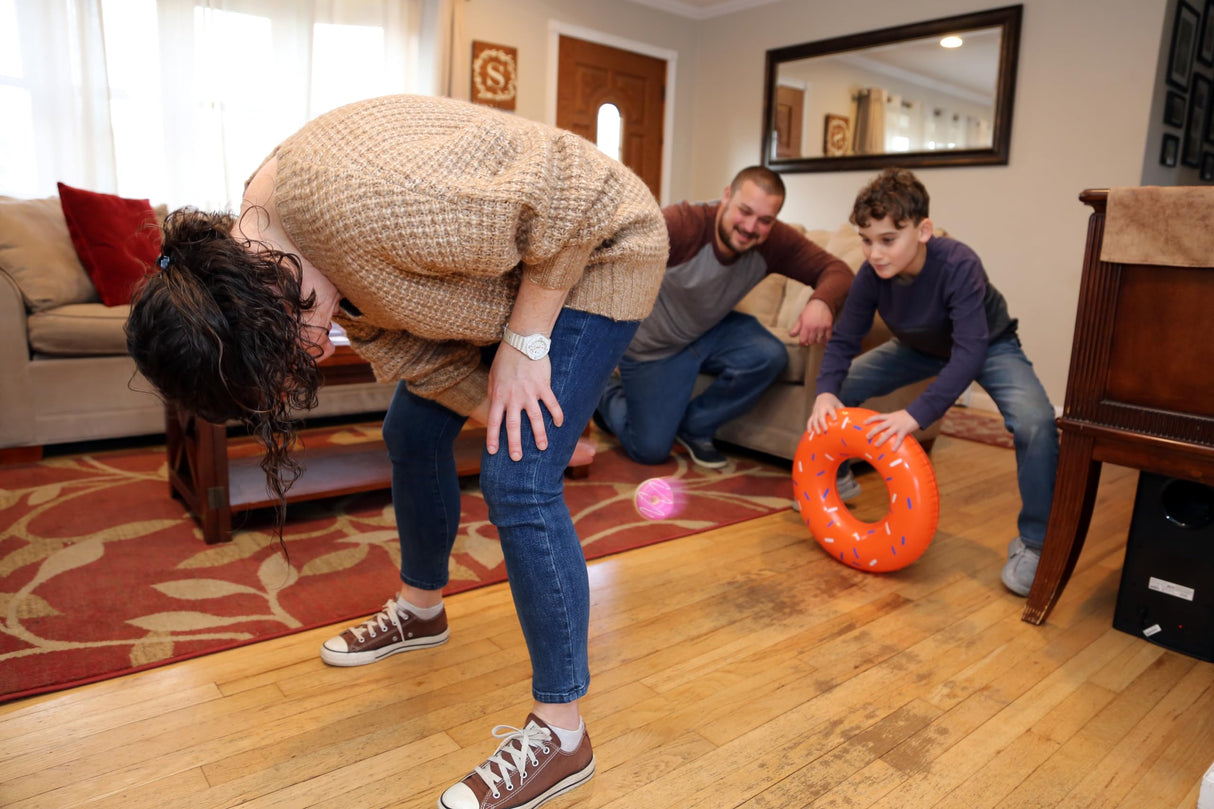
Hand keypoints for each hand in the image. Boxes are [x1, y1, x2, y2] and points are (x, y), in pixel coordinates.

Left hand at [484, 345, 563, 460]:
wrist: (522, 341)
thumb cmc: (505, 357)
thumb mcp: (493, 376)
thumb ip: (493, 393)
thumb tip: (493, 406)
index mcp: (499, 396)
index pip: (494, 421)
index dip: (493, 438)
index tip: (493, 452)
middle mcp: (513, 397)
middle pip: (513, 425)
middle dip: (515, 444)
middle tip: (517, 458)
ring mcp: (529, 393)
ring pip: (534, 418)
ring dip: (539, 434)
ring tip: (543, 447)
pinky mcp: (543, 386)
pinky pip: (551, 403)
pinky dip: (557, 414)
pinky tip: (560, 423)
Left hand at [788, 298, 833, 345]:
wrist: (820, 303)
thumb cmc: (809, 311)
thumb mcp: (800, 318)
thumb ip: (796, 328)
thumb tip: (791, 336)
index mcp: (805, 326)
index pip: (803, 340)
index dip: (802, 343)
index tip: (802, 343)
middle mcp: (813, 328)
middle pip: (811, 342)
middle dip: (809, 342)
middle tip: (809, 339)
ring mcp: (822, 327)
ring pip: (819, 340)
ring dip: (817, 340)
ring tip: (816, 338)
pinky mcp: (829, 326)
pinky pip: (828, 337)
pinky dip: (826, 340)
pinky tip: (824, 339)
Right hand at [807, 392, 842, 436]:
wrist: (823, 395)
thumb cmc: (833, 401)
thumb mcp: (838, 404)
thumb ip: (842, 411)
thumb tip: (849, 420)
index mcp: (828, 406)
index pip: (831, 410)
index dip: (833, 414)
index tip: (835, 419)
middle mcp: (821, 409)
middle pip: (821, 416)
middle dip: (823, 423)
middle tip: (826, 430)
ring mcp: (816, 412)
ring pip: (814, 420)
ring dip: (815, 427)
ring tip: (819, 433)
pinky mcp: (813, 415)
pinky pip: (809, 421)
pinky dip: (809, 427)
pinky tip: (810, 433)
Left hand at [862, 409, 919, 449]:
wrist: (918, 412)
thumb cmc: (908, 415)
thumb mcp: (897, 415)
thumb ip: (891, 420)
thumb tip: (887, 425)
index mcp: (890, 416)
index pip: (878, 416)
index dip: (870, 419)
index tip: (864, 422)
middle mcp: (892, 421)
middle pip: (880, 426)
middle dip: (873, 432)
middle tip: (867, 437)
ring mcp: (898, 426)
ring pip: (887, 433)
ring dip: (881, 440)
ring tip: (876, 445)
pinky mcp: (904, 430)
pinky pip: (899, 439)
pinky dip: (896, 445)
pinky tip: (893, 450)